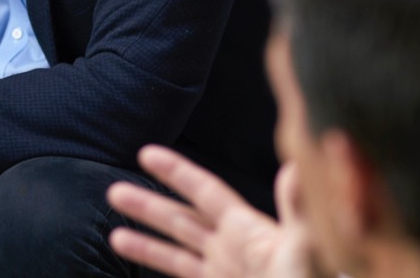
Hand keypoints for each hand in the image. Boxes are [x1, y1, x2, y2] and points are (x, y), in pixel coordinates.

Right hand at [106, 145, 318, 277]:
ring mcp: (224, 270)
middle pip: (181, 219)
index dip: (177, 173)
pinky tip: (136, 259)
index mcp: (246, 229)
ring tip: (113, 233)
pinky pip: (181, 274)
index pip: (205, 193)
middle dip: (149, 205)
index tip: (147, 154)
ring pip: (176, 250)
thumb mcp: (306, 246)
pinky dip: (156, 266)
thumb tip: (298, 164)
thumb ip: (298, 208)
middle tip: (113, 190)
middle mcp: (231, 246)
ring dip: (145, 240)